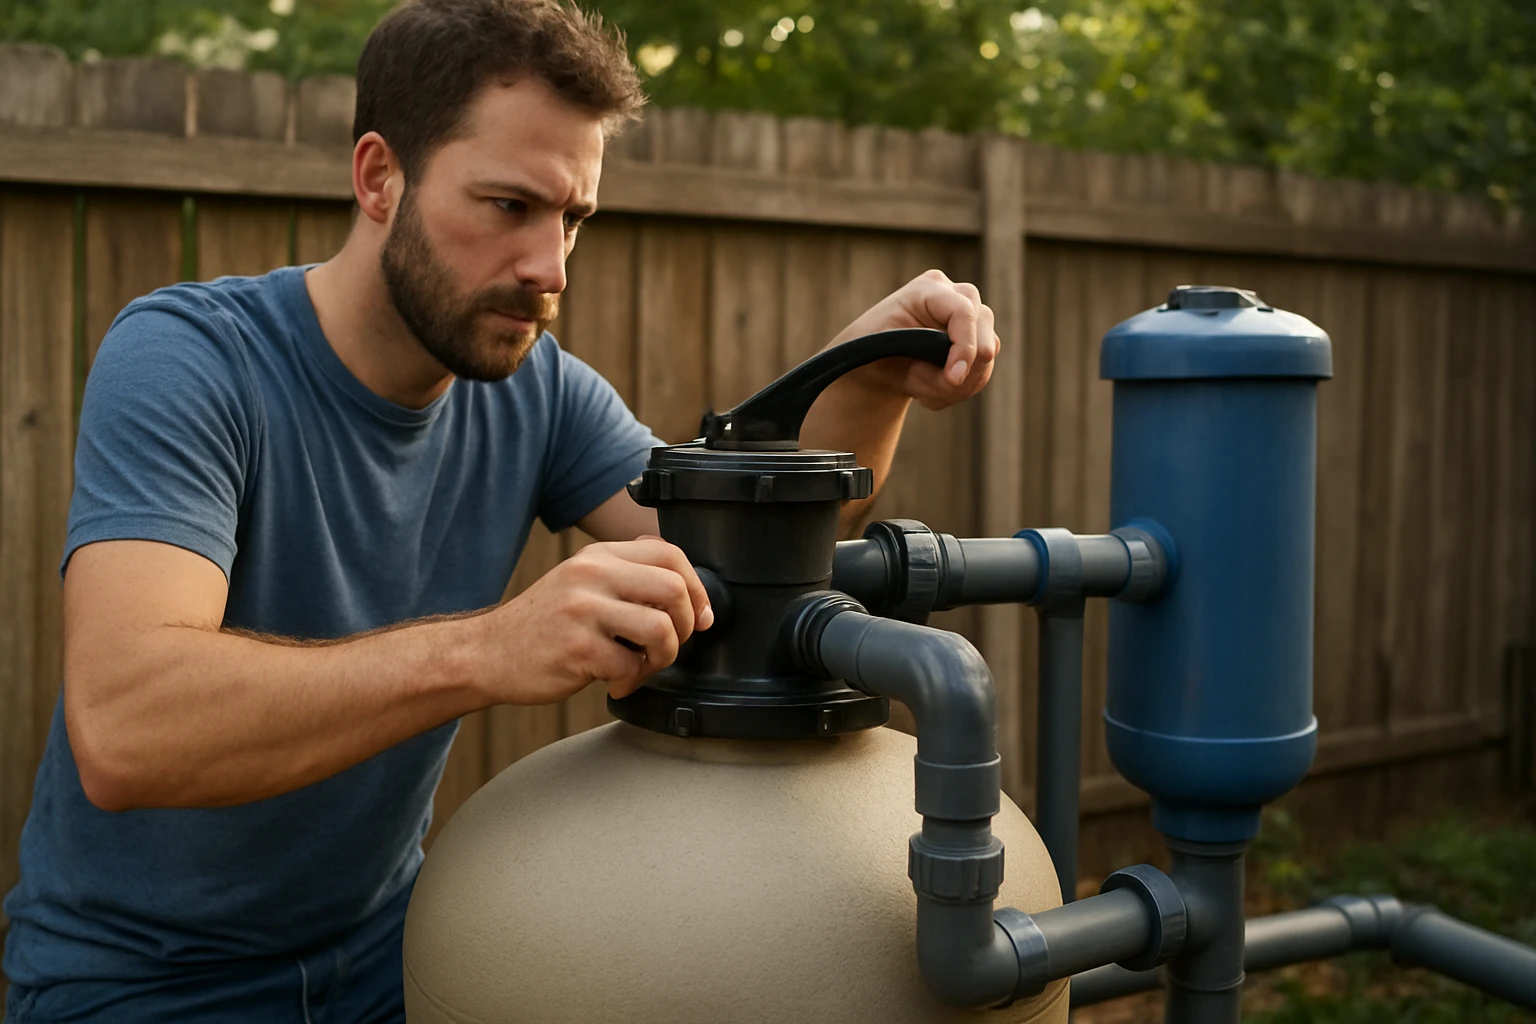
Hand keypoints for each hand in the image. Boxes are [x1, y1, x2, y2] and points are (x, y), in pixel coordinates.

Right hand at [479, 537, 712, 703]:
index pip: (669, 554)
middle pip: (674, 589)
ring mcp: (584, 610)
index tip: (701, 616)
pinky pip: (631, 667)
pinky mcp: (578, 648)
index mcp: (598, 556)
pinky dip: (632, 682)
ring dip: (663, 658)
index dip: (698, 588)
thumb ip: (624, 573)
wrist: (486, 653)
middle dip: (687, 626)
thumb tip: (683, 581)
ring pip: (661, 630)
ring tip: (642, 666)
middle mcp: (592, 575)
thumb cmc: (542, 624)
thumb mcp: (579, 580)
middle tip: (670, 646)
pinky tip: (615, 683)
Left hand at [828, 269, 998, 410]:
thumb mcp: (889, 357)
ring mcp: (972, 316)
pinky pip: (983, 370)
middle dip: (961, 372)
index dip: (964, 348)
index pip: (963, 312)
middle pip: (983, 334)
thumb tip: (956, 378)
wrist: (878, 361)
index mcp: (927, 289)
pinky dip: (961, 389)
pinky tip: (935, 391)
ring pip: (986, 356)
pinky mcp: (979, 338)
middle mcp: (957, 295)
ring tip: (926, 393)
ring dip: (959, 386)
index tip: (953, 380)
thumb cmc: (875, 352)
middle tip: (928, 393)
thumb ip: (922, 366)